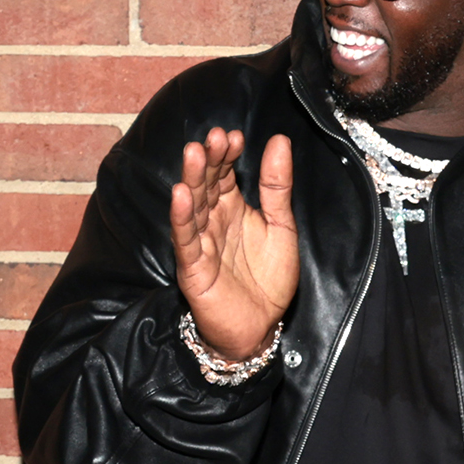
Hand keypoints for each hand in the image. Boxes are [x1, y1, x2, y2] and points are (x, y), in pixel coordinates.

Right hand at [169, 127, 295, 365]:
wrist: (262, 328)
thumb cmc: (269, 279)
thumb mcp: (282, 227)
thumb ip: (277, 187)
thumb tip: (279, 140)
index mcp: (233, 209)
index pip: (225, 174)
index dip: (227, 154)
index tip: (233, 135)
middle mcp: (213, 221)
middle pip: (206, 184)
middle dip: (209, 160)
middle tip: (213, 137)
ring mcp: (200, 242)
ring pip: (193, 206)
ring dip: (192, 179)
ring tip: (193, 153)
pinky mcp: (193, 267)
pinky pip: (185, 239)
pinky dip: (181, 217)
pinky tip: (180, 194)